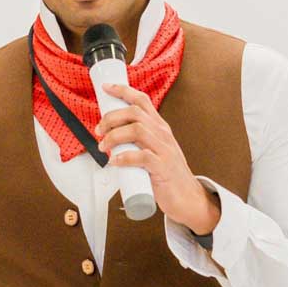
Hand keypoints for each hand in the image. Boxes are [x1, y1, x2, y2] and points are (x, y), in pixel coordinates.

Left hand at [93, 83, 220, 233]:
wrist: (188, 198)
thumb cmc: (168, 175)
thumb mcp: (155, 150)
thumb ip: (138, 140)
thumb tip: (111, 136)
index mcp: (159, 128)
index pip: (142, 101)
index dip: (123, 91)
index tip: (106, 88)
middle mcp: (163, 135)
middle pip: (135, 113)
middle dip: (112, 118)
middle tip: (99, 130)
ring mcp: (164, 150)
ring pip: (137, 130)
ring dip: (114, 136)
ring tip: (103, 147)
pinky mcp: (163, 168)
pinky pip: (142, 157)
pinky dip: (125, 157)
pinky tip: (115, 162)